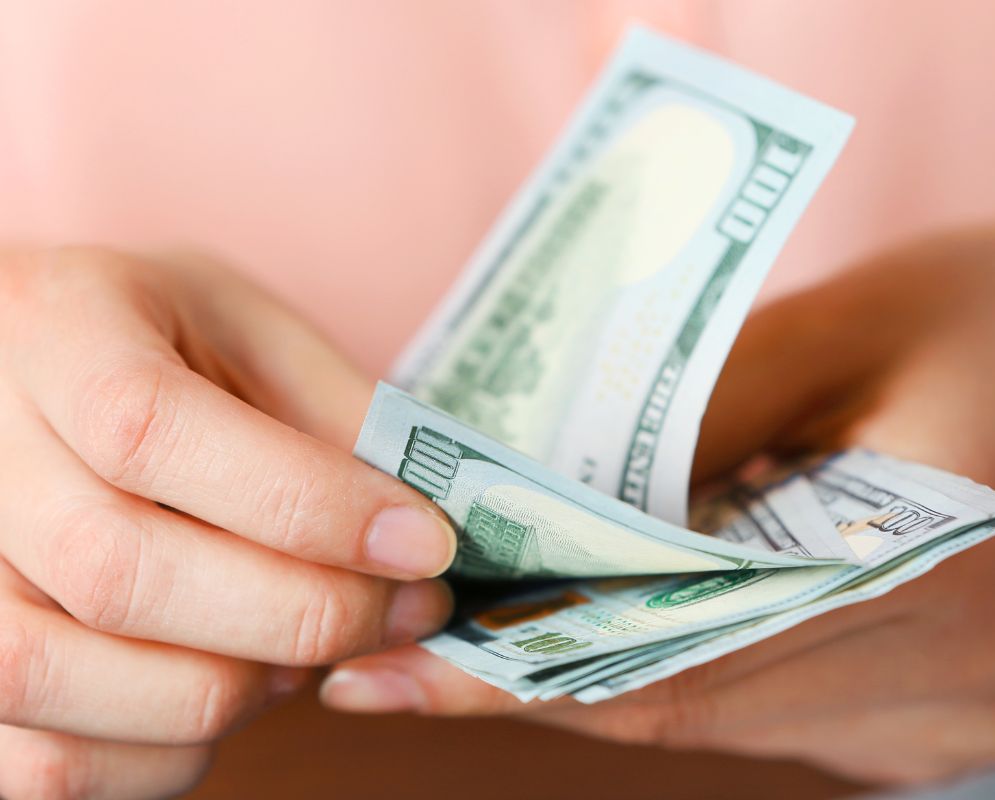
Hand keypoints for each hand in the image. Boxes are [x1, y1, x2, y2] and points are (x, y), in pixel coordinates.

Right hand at [0, 247, 456, 798]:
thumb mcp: (249, 329)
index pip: (151, 429)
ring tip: (306, 653)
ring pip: (62, 681)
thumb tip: (429, 531)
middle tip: (400, 610)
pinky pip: (40, 762)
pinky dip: (161, 759)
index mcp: (53, 328)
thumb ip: (332, 416)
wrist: (31, 365)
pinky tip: (230, 696)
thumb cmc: (155, 342)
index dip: (306, 504)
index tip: (424, 542)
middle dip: (300, 614)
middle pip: (118, 571)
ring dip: (231, 693)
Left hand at [318, 207, 994, 784]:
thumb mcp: (856, 320)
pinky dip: (692, 664)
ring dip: (607, 670)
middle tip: (406, 635)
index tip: (396, 659)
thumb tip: (549, 482)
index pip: (677, 663)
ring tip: (489, 616)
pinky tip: (624, 610)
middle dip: (538, 672)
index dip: (520, 669)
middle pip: (692, 706)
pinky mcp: (958, 717)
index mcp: (940, 579)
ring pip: (728, 718)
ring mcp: (964, 721)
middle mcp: (958, 688)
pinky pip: (783, 706)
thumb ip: (694, 409)